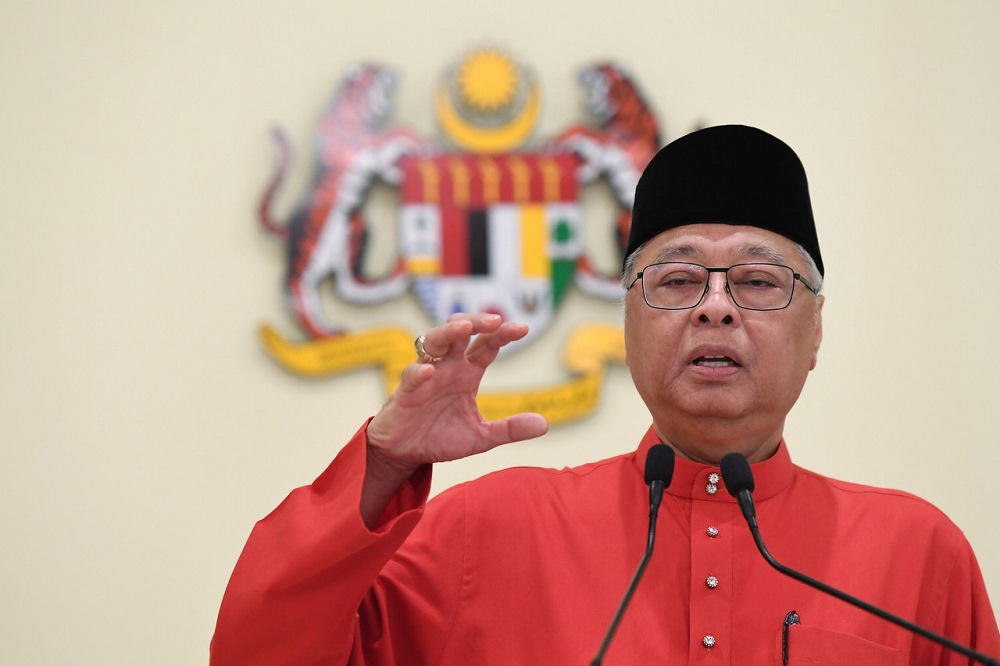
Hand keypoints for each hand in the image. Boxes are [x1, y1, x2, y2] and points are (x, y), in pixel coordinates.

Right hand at [361, 313, 547, 522]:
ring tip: (463, 328)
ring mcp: (426, 376)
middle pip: (460, 332)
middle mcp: (448, 367)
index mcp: (468, 373)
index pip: (487, 345)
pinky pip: (411, 375)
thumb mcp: (481, 437)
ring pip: (434, 342)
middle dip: (476, 321)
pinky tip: (429, 371)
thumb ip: (510, 429)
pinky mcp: (406, 392)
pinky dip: (419, 371)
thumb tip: (543, 425)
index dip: (503, 334)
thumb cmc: (441, 437)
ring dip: (448, 333)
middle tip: (495, 320)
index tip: (523, 328)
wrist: (406, 453)